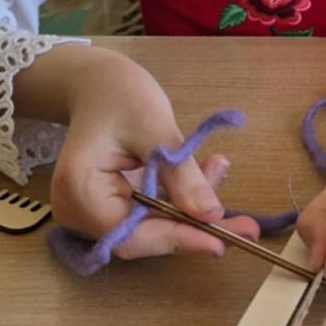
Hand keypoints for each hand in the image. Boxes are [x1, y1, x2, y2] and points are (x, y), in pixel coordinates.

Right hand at [18, 46, 260, 259]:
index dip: (177, 239)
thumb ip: (180, 173)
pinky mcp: (111, 208)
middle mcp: (78, 211)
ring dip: (192, 211)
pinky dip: (181, 201)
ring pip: (151, 228)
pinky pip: (150, 216)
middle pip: (142, 237)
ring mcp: (92, 213)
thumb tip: (212, 216)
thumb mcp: (154, 127)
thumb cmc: (118, 94)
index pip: (130, 233)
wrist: (97, 84)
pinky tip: (208, 174)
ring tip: (220, 174)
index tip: (221, 241)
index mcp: (79, 190)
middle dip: (194, 227)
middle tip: (246, 225)